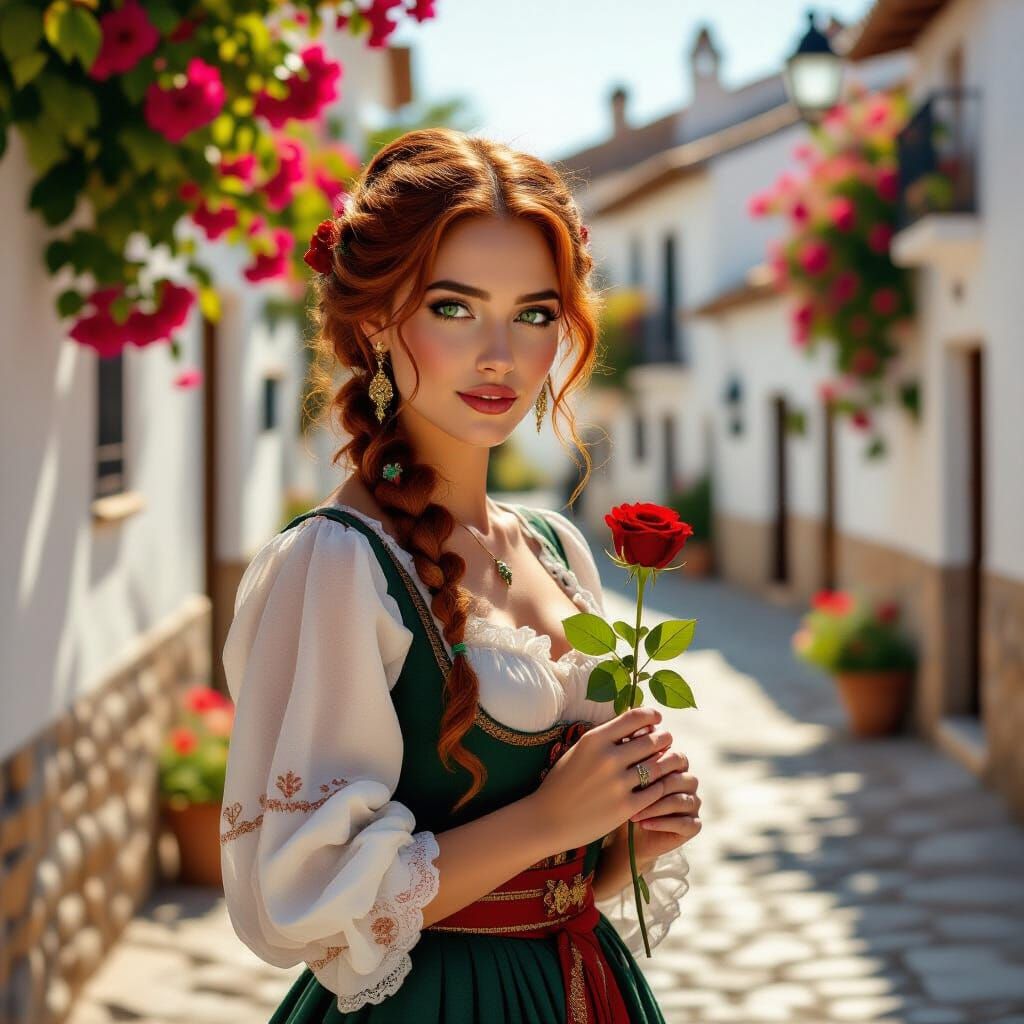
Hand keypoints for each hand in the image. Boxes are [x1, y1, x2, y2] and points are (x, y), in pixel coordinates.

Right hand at [529, 707, 679, 852]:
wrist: (548, 819)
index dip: (651, 715)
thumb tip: (637, 726)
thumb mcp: (579, 751)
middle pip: (652, 740)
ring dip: (666, 761)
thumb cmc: (563, 782)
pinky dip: (660, 786)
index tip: (657, 719)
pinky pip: (655, 791)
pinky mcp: (625, 807)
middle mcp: (608, 758)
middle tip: (665, 740)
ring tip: (666, 761)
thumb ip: (606, 738)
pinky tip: (657, 785)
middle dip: (663, 738)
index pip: (635, 717)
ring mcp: (618, 783)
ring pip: (657, 766)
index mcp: (595, 739)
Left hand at [629, 751, 700, 861]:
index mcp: (675, 765)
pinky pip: (686, 823)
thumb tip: (625, 737)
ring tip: (633, 813)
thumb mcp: (622, 777)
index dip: (654, 762)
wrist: (624, 834)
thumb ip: (629, 756)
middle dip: (656, 785)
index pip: (674, 756)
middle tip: (632, 792)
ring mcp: (693, 803)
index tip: (628, 769)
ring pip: (681, 800)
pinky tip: (643, 824)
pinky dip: (663, 823)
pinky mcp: (694, 825)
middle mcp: (687, 781)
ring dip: (655, 806)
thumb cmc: (621, 800)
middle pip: (681, 777)